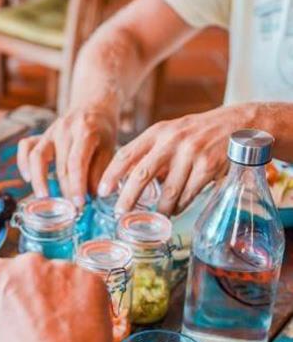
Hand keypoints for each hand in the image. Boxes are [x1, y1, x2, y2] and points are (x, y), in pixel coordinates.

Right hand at [0, 254, 111, 341]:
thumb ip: (0, 312)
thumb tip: (11, 310)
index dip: (8, 292)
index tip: (15, 307)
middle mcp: (27, 263)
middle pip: (31, 269)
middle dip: (36, 288)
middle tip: (42, 319)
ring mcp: (62, 268)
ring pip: (61, 276)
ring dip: (62, 294)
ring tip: (65, 328)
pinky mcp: (91, 278)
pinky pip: (86, 285)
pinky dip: (86, 301)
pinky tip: (82, 326)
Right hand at [17, 106, 116, 206]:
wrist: (93, 104)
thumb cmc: (103, 131)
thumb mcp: (110, 148)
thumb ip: (100, 171)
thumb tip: (92, 195)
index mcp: (85, 131)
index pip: (77, 163)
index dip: (77, 186)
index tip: (79, 204)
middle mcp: (64, 129)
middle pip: (60, 166)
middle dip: (65, 191)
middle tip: (71, 209)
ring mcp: (50, 131)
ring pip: (36, 157)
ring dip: (39, 181)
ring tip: (45, 198)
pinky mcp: (41, 135)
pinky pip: (25, 147)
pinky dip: (23, 163)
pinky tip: (27, 178)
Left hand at [98, 104, 255, 215]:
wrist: (239, 124)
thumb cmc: (198, 134)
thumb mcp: (171, 134)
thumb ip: (151, 153)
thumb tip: (126, 184)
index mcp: (158, 132)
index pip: (127, 153)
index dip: (111, 174)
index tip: (101, 192)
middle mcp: (172, 140)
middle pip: (142, 175)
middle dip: (128, 199)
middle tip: (120, 214)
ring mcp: (190, 153)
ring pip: (168, 192)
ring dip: (160, 209)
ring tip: (157, 216)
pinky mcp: (207, 166)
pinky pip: (188, 195)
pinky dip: (181, 206)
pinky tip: (178, 209)